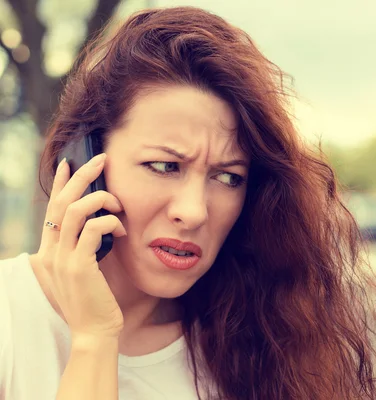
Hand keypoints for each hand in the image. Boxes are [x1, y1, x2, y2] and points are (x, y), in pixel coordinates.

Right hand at [35, 153, 126, 337]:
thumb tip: (91, 227)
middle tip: (101, 159)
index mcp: (48, 252)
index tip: (71, 163)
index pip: (52, 209)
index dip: (62, 184)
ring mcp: (62, 259)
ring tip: (119, 203)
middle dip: (82, 176)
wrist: (94, 332)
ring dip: (101, 199)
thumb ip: (79, 250)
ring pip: (76, 210)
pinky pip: (94, 229)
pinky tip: (123, 230)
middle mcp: (49, 253)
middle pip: (62, 202)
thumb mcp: (81, 272)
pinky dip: (111, 222)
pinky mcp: (80, 266)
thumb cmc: (94, 302)